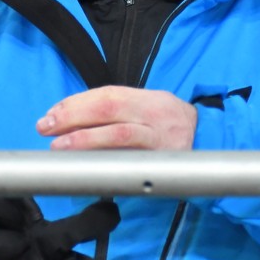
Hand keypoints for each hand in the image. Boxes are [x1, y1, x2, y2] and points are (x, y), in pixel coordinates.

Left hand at [36, 85, 196, 149]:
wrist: (212, 141)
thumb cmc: (169, 126)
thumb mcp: (148, 109)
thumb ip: (117, 112)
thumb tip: (71, 120)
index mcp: (148, 97)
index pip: (107, 94)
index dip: (77, 103)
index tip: (52, 113)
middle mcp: (156, 113)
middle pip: (110, 109)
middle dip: (74, 116)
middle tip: (46, 126)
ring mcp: (161, 139)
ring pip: (120, 135)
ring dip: (85, 140)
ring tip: (59, 147)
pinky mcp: (164, 163)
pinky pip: (133, 161)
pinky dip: (108, 162)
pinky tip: (88, 165)